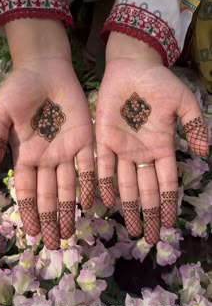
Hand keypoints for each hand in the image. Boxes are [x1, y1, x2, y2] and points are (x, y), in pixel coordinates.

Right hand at [0, 20, 94, 249]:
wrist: (46, 68)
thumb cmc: (20, 89)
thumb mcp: (1, 113)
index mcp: (26, 155)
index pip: (28, 190)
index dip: (29, 211)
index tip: (31, 233)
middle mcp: (47, 159)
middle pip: (49, 195)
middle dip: (50, 218)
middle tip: (54, 243)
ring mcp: (67, 151)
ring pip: (69, 186)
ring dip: (69, 209)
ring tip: (69, 231)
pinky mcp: (85, 140)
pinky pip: (89, 167)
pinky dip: (90, 184)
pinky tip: (91, 202)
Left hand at [96, 33, 207, 243]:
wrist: (132, 68)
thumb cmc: (158, 84)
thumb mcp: (184, 103)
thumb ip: (194, 127)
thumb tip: (205, 153)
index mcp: (162, 148)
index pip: (167, 183)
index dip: (168, 203)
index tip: (170, 224)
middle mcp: (142, 154)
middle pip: (146, 190)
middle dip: (149, 213)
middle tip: (150, 237)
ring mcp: (122, 150)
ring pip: (126, 185)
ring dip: (129, 207)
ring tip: (132, 228)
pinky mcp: (104, 141)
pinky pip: (105, 168)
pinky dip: (106, 184)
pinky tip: (108, 202)